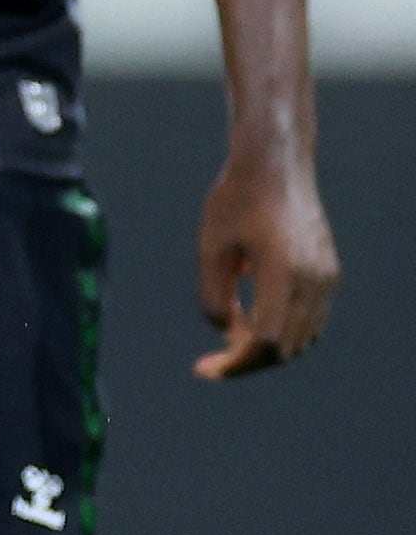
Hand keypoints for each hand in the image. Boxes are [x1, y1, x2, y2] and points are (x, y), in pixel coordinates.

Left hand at [195, 141, 337, 378]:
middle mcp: (313, 281)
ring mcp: (326, 278)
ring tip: (229, 340)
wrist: (274, 164)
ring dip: (267, 348)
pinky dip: (283, 329)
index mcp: (283, 273)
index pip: (266, 341)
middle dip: (249, 360)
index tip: (206, 369)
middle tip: (212, 363)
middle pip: (286, 347)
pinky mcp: (328, 273)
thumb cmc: (235, 200)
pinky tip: (250, 319)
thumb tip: (225, 334)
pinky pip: (309, 318)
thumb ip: (214, 294)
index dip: (237, 362)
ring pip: (302, 337)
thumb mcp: (210, 247)